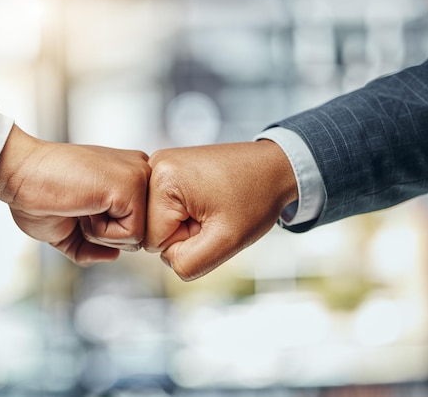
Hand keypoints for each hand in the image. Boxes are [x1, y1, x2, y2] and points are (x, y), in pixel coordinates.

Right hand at [0, 125, 150, 264]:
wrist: (19, 174)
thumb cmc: (38, 195)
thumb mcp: (69, 229)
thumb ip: (92, 246)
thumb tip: (114, 256)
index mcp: (128, 175)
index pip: (136, 225)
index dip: (104, 232)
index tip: (78, 207)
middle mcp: (138, 170)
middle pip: (142, 234)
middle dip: (105, 235)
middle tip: (78, 207)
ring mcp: (138, 175)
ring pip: (139, 237)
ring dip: (102, 234)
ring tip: (80, 204)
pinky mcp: (132, 185)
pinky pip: (131, 235)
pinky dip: (101, 232)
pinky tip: (84, 206)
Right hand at [145, 140, 297, 280]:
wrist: (275, 167)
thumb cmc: (256, 197)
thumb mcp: (227, 240)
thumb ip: (190, 263)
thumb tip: (168, 260)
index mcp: (163, 180)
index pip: (153, 240)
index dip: (186, 242)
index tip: (211, 222)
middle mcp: (154, 166)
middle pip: (151, 228)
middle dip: (183, 232)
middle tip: (213, 215)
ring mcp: (159, 165)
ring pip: (157, 219)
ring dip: (184, 222)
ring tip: (210, 206)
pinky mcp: (167, 168)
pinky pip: (164, 207)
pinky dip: (184, 211)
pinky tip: (205, 200)